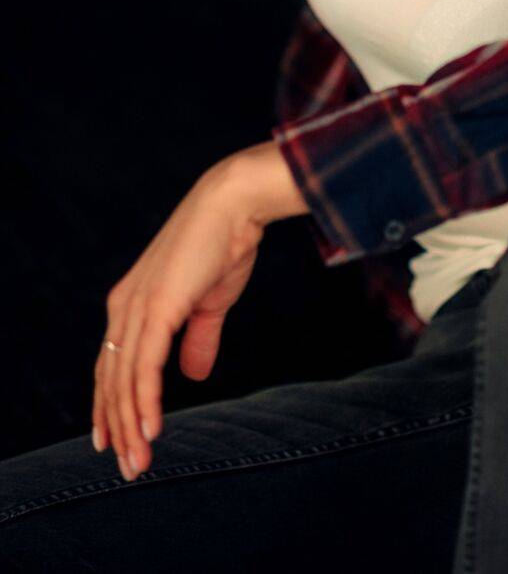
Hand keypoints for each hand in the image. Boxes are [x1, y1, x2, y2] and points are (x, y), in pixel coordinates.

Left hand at [92, 160, 264, 481]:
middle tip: (129, 466)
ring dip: (131, 425)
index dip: (113, 406)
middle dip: (118, 427)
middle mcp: (124, 308)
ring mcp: (137, 308)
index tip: (117, 442)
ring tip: (140, 461)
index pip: (112, 366)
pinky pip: (144, 366)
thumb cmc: (224, 245)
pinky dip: (145, 401)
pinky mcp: (155, 308)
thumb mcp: (210, 302)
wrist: (234, 204)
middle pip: (111, 380)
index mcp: (132, 304)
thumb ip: (199, 339)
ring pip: (124, 381)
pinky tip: (151, 428)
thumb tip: (195, 376)